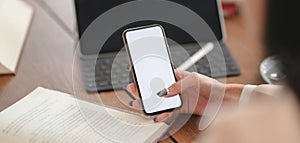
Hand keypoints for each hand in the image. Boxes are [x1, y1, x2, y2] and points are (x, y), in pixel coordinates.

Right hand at [127, 70, 242, 121]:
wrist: (221, 99)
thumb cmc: (209, 85)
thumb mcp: (194, 80)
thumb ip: (179, 84)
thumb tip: (166, 91)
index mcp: (177, 76)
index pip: (159, 74)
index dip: (148, 74)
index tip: (137, 74)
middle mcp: (175, 87)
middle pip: (156, 88)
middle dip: (144, 89)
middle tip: (134, 90)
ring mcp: (177, 98)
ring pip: (160, 101)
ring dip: (151, 103)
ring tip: (141, 104)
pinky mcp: (181, 108)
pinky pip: (169, 112)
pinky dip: (163, 114)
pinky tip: (159, 116)